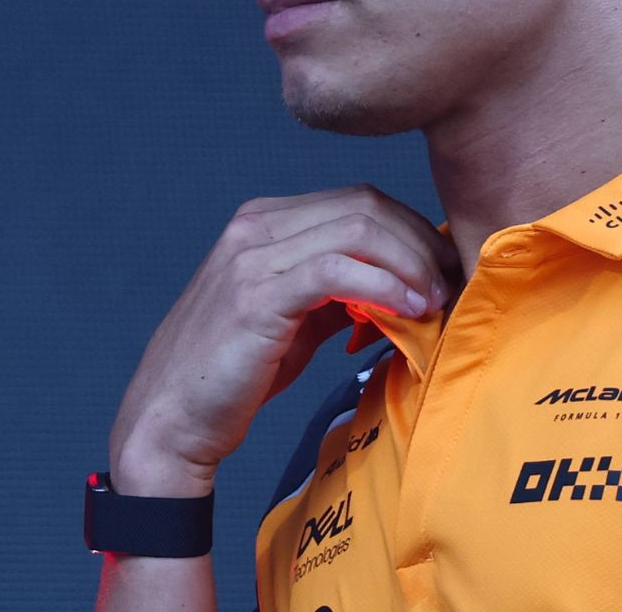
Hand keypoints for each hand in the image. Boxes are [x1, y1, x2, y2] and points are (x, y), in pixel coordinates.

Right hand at [107, 185, 458, 494]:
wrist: (171, 419)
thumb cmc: (235, 374)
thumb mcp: (296, 320)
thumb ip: (340, 292)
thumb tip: (404, 285)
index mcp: (266, 221)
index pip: (359, 202)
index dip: (411, 231)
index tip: (444, 270)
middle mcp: (257, 226)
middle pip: (365, 206)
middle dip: (420, 242)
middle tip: (450, 284)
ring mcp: (253, 255)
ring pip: (357, 229)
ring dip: (409, 263)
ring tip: (434, 300)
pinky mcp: (257, 294)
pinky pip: (337, 269)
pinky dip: (383, 285)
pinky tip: (407, 310)